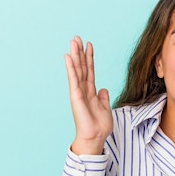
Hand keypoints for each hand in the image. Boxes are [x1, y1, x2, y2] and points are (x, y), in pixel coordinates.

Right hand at [65, 36, 112, 154]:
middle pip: (82, 67)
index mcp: (91, 92)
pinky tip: (68, 57)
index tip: (89, 45)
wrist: (95, 138)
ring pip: (77, 70)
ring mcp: (79, 92)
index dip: (90, 58)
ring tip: (73, 42)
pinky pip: (74, 79)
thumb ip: (103, 98)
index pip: (90, 71)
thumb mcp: (105, 109)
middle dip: (80, 52)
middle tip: (77, 38)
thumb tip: (103, 89)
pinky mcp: (76, 96)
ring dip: (75, 55)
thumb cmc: (99, 127)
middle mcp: (84, 90)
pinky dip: (71, 68)